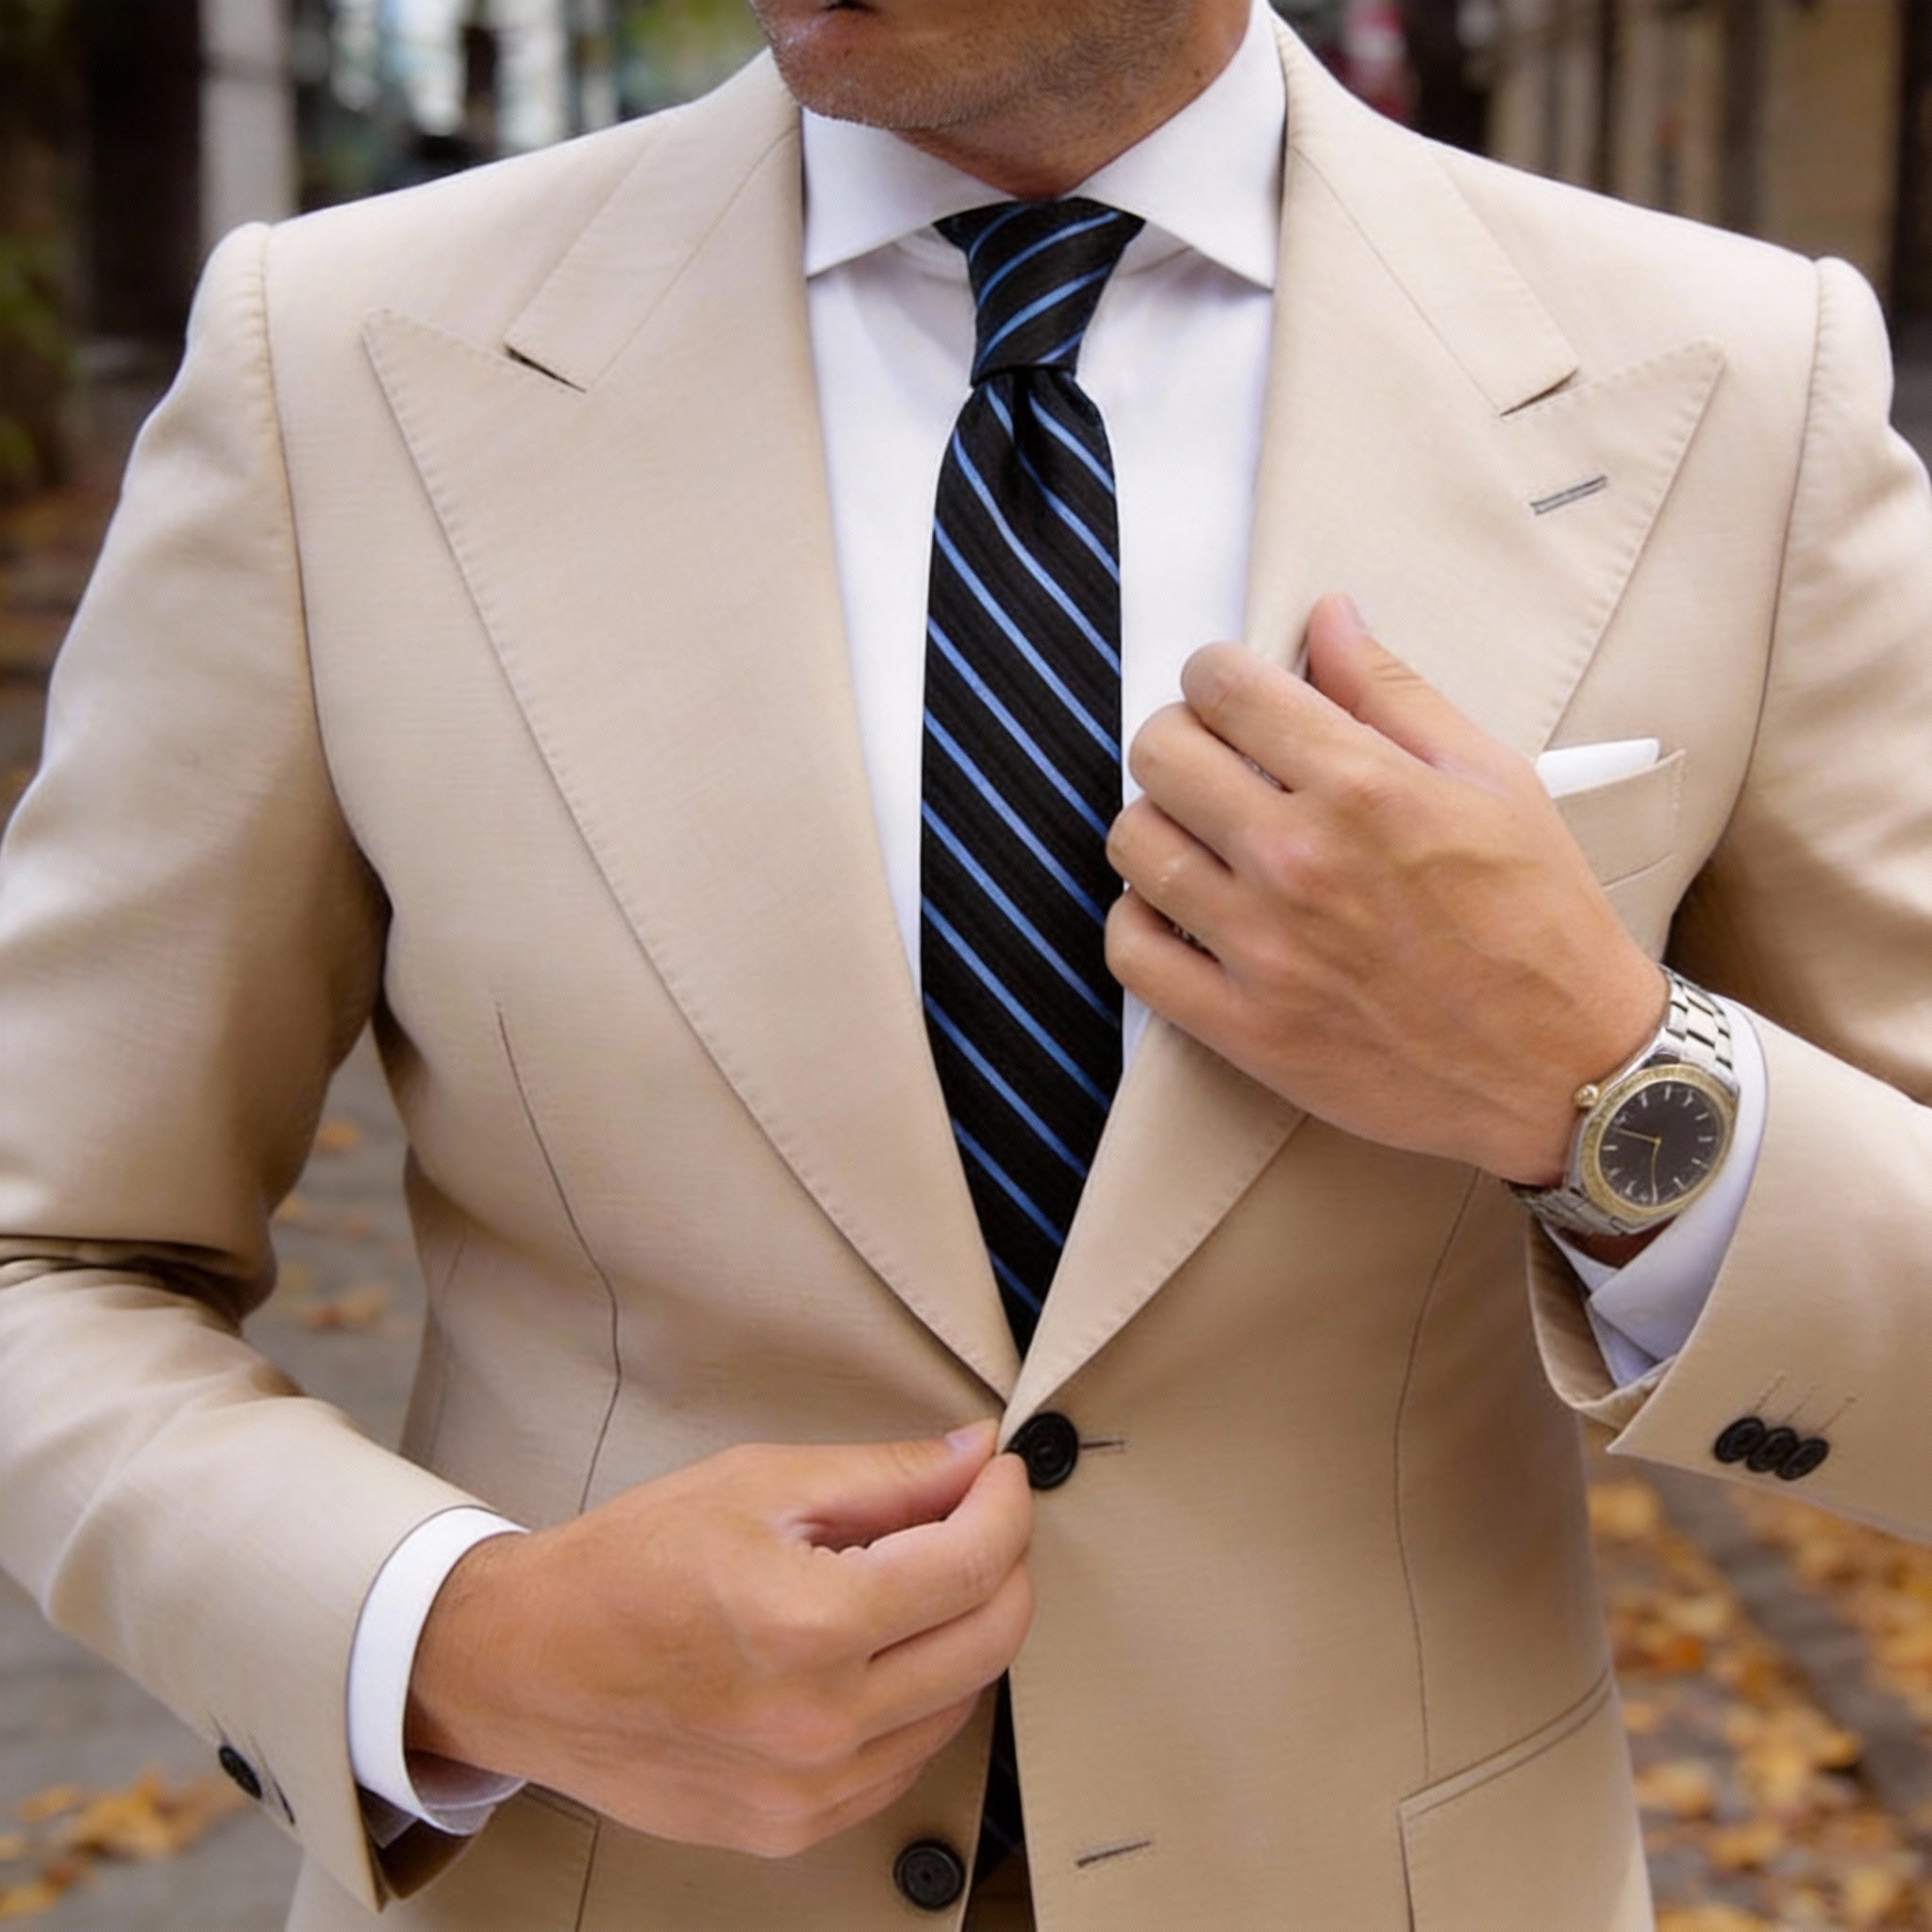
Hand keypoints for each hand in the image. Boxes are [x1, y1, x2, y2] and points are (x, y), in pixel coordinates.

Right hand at [404, 1421, 1032, 1856]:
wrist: (527, 1665)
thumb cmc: (627, 1565)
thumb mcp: (757, 1484)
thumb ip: (883, 1476)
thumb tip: (974, 1458)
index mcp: (810, 1624)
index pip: (973, 1563)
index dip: (1005, 1503)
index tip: (1001, 1474)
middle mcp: (819, 1722)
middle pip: (989, 1641)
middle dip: (1005, 1564)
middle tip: (979, 1515)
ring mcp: (808, 1791)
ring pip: (959, 1705)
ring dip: (964, 1632)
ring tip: (917, 1578)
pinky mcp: (792, 1828)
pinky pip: (905, 1761)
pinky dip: (919, 1698)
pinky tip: (880, 1651)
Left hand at [1104, 594, 1666, 1185]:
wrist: (1567, 1068)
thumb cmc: (1540, 920)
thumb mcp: (1493, 779)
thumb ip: (1394, 693)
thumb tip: (1328, 617)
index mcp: (1362, 787)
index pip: (1224, 687)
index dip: (1215, 674)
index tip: (1230, 693)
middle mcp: (1299, 860)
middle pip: (1160, 754)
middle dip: (1180, 737)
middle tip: (1214, 760)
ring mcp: (1263, 949)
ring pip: (1134, 844)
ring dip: (1156, 824)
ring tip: (1200, 836)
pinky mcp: (1244, 1027)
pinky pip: (1131, 951)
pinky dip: (1139, 921)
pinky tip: (1182, 911)